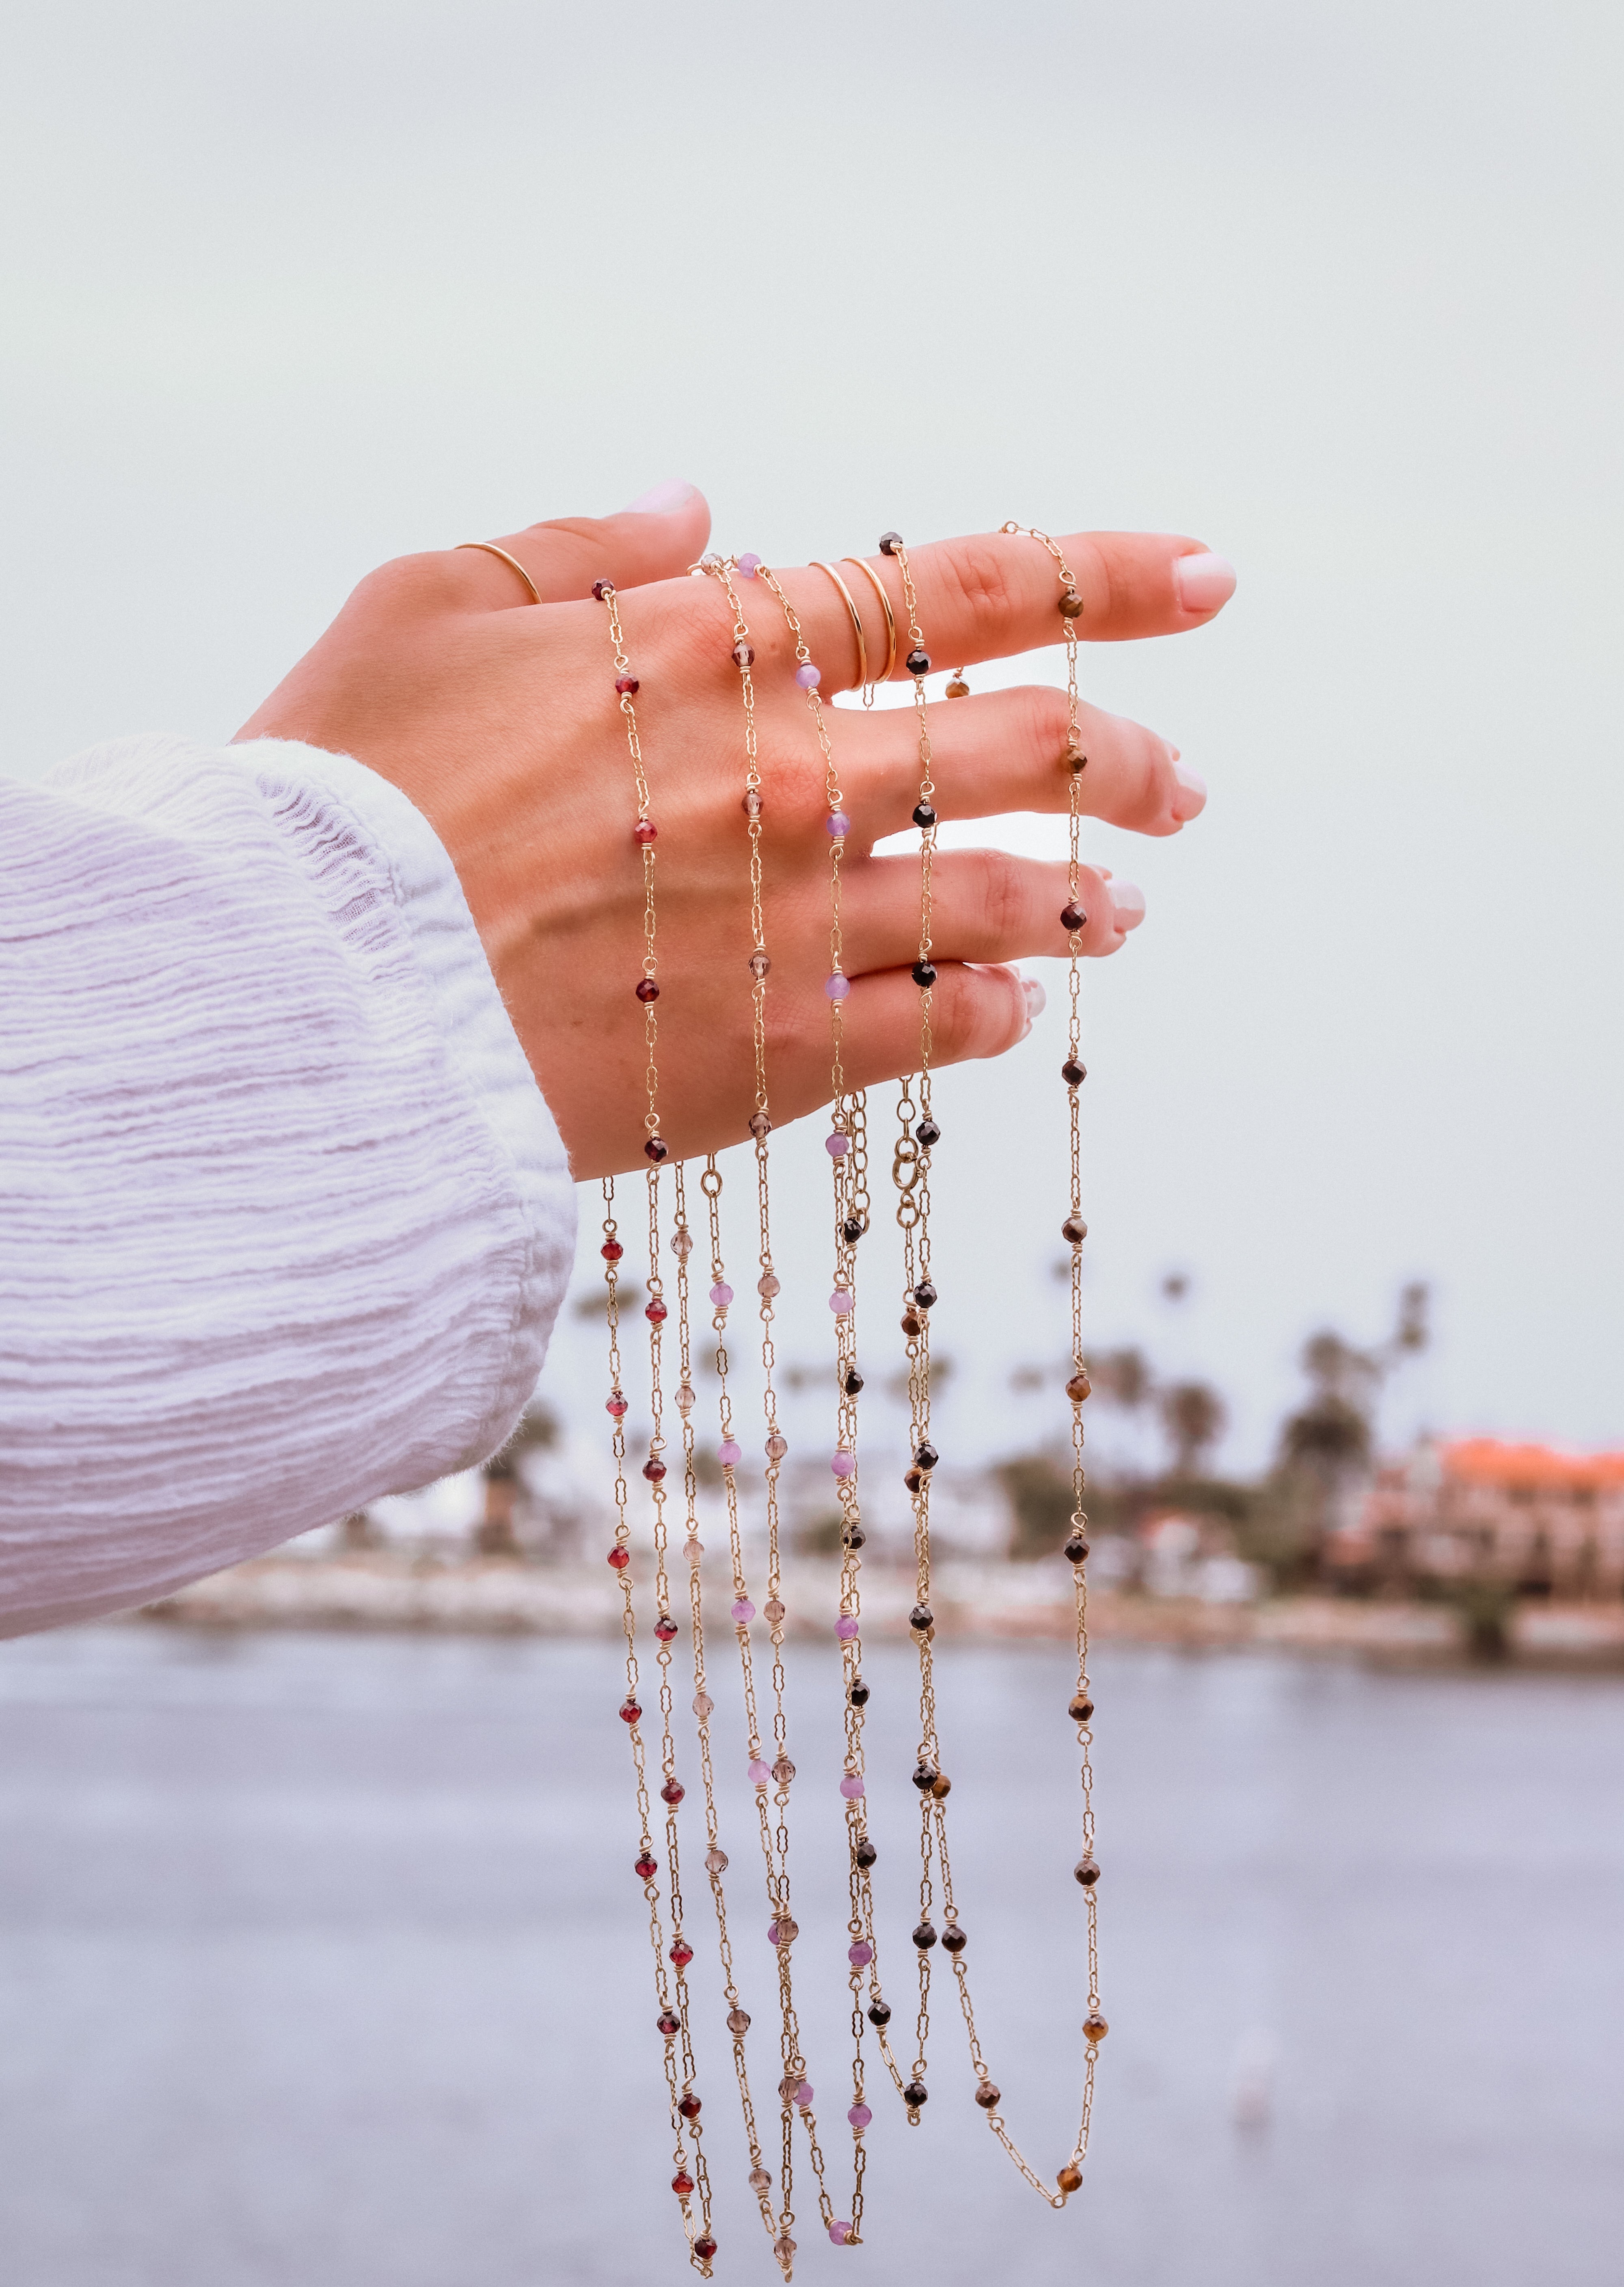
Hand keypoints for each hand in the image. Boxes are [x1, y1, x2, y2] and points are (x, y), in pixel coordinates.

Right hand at [237, 482, 1231, 1176]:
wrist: (300, 999)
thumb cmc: (341, 790)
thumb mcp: (425, 604)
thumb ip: (572, 543)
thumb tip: (694, 502)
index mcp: (718, 644)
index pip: (964, 589)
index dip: (1104, 577)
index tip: (1203, 581)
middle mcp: (791, 773)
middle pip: (1030, 749)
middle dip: (1129, 759)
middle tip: (1180, 785)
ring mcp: (800, 921)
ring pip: (1016, 900)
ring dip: (1090, 895)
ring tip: (1124, 907)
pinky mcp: (780, 1055)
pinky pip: (941, 1030)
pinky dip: (993, 1014)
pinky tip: (1007, 1012)